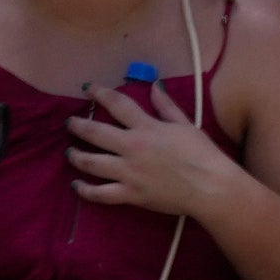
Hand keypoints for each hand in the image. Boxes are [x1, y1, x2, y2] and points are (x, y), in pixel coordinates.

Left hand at [62, 77, 235, 219]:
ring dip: (77, 156)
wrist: (210, 187)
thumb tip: (154, 85)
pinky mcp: (131, 194)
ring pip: (92, 163)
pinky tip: (77, 186)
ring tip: (70, 153)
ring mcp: (129, 172)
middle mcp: (133, 147)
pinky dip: (86, 190)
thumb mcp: (185, 124)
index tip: (87, 89)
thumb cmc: (202, 155)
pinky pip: (101, 193)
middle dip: (78, 126)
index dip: (99, 93)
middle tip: (69, 123)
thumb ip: (166, 106)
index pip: (117, 104)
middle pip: (96, 133)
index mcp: (147, 128)